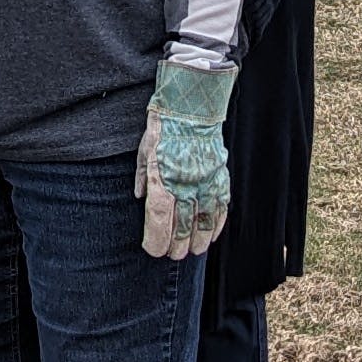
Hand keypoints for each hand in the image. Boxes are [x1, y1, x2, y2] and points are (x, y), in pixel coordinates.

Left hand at [142, 61, 235, 253]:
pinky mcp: (219, 176)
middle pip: (183, 225)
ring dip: (199, 240)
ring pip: (205, 220)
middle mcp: (185, 183)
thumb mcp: (143, 151)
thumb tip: (140, 197)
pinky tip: (212, 234)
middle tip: (174, 255)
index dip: (156, 239)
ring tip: (194, 251)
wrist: (192, 105)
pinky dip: (217, 223)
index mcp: (162, 178)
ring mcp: (205, 181)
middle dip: (177, 245)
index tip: (153, 250)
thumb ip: (142, 177)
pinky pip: (221, 206)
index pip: (159, 218)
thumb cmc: (163, 127)